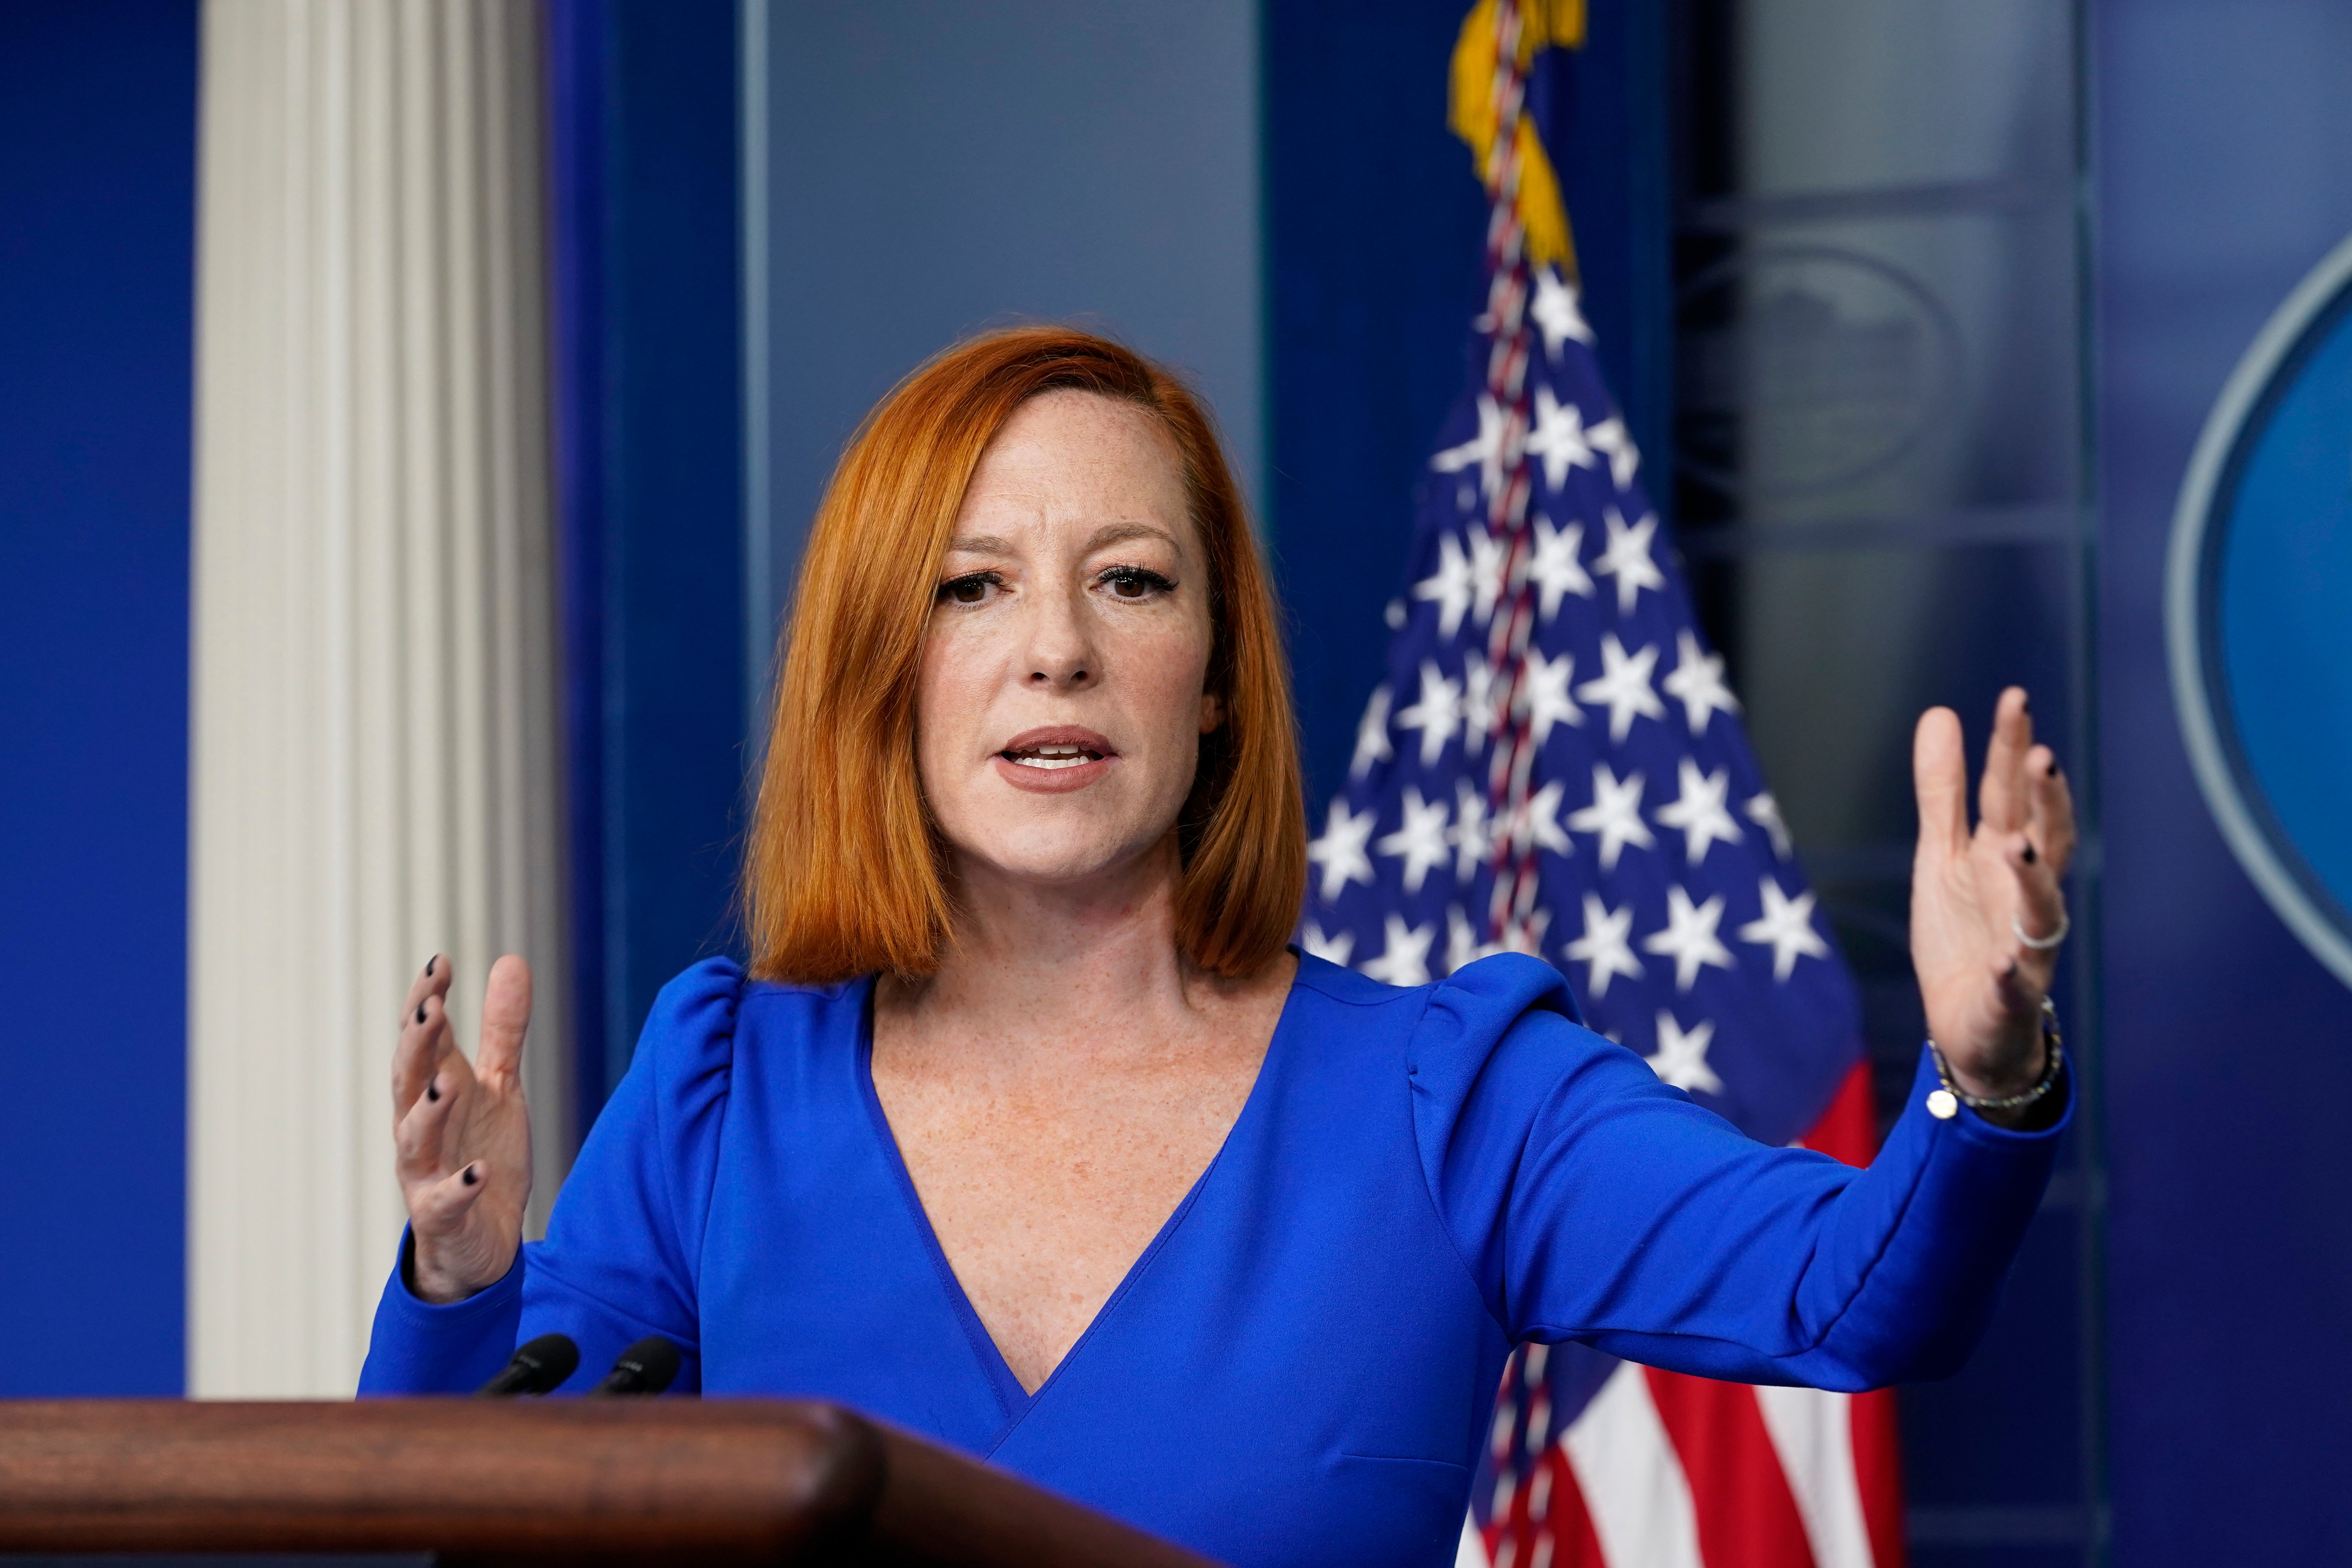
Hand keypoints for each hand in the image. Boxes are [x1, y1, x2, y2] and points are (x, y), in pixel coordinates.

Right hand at [391, 954, 534, 1302]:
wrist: (481, 1240)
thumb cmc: (480, 1153)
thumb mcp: (499, 1087)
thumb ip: (502, 1030)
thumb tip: (510, 960)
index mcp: (434, 1091)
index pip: (423, 1040)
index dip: (426, 1001)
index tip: (440, 962)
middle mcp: (420, 1128)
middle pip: (408, 1079)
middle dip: (416, 1043)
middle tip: (430, 1005)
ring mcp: (426, 1173)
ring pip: (415, 1137)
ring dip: (430, 1109)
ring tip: (448, 1081)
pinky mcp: (443, 1216)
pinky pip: (444, 1201)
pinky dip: (460, 1185)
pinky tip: (479, 1171)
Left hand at [1909, 688, 2075, 1108]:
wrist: (1972, 1023)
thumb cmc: (1964, 932)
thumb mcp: (1941, 855)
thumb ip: (1942, 791)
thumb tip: (1940, 713)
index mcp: (2006, 856)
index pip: (2013, 794)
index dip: (2014, 747)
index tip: (2015, 698)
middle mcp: (2026, 894)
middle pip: (2044, 839)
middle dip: (2045, 802)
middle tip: (2041, 758)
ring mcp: (2026, 945)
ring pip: (2041, 907)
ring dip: (2034, 877)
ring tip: (2020, 843)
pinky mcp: (2011, 996)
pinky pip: (2017, 984)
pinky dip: (2013, 975)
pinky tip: (2005, 964)